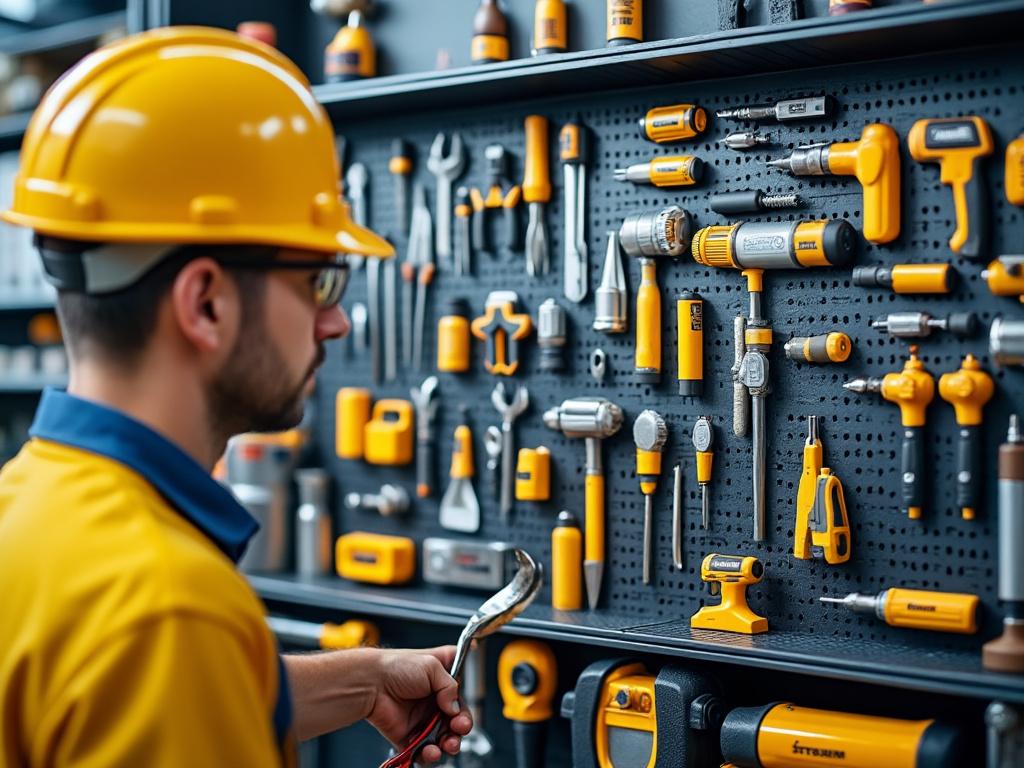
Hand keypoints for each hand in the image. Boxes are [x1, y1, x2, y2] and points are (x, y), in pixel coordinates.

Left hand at [367, 646, 473, 763]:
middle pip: (456, 719)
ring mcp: (422, 720)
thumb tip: (454, 708)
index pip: (461, 691)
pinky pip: (424, 751)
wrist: (371, 683)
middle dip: (462, 726)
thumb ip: (450, 686)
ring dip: (450, 743)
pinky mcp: (409, 737)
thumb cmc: (396, 666)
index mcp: (440, 680)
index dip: (465, 700)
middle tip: (459, 727)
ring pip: (444, 738)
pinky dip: (430, 755)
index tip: (462, 704)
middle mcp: (433, 701)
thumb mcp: (432, 665)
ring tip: (448, 744)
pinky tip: (431, 750)